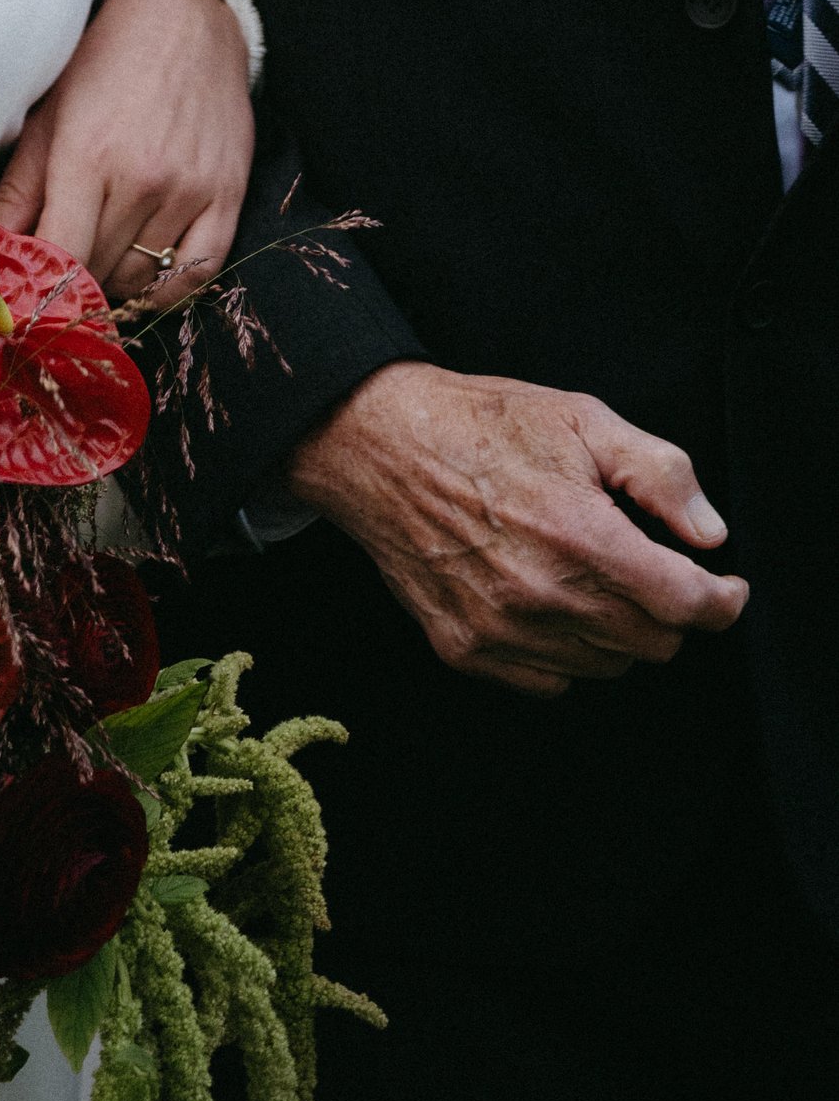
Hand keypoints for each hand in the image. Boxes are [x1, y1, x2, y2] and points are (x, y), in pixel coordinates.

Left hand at [0, 0, 252, 309]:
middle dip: (71, 283)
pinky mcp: (228, 194)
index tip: (23, 300)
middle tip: (56, 278)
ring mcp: (189, 189)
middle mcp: (142, 178)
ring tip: (97, 261)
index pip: (60, 256)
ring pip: (143, 277)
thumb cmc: (103, 63)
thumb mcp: (46, 117)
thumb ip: (17, 191)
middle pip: (99, 272)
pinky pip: (198, 273)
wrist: (185, 15)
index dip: (38, 290)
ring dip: (114, 282)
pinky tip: (144, 278)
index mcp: (86, 155)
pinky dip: (167, 289)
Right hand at [283, 362, 746, 698]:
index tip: (724, 587)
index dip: (722, 599)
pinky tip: (546, 599)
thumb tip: (708, 534)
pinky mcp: (464, 648)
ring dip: (616, 629)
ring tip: (587, 573)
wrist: (377, 445)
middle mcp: (541, 594)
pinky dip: (565, 650)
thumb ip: (660, 474)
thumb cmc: (480, 425)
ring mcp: (499, 629)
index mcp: (578, 534)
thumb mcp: (581, 419)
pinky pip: (551, 680)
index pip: (686, 605)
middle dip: (667, 609)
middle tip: (645, 565)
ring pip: (607, 665)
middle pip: (654, 644)